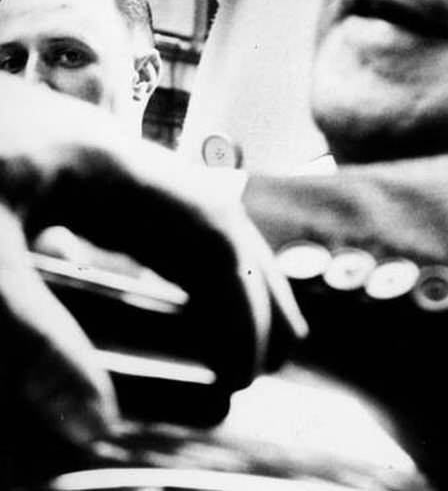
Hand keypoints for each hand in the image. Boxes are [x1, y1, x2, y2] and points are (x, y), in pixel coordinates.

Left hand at [0, 80, 303, 453]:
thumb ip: (35, 342)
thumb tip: (97, 429)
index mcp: (102, 162)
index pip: (206, 230)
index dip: (239, 302)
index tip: (252, 372)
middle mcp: (98, 151)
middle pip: (202, 210)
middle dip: (248, 277)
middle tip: (285, 345)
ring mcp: (64, 153)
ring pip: (164, 206)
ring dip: (208, 262)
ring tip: (236, 310)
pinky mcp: (28, 166)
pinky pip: (119, 211)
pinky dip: (153, 252)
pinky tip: (143, 279)